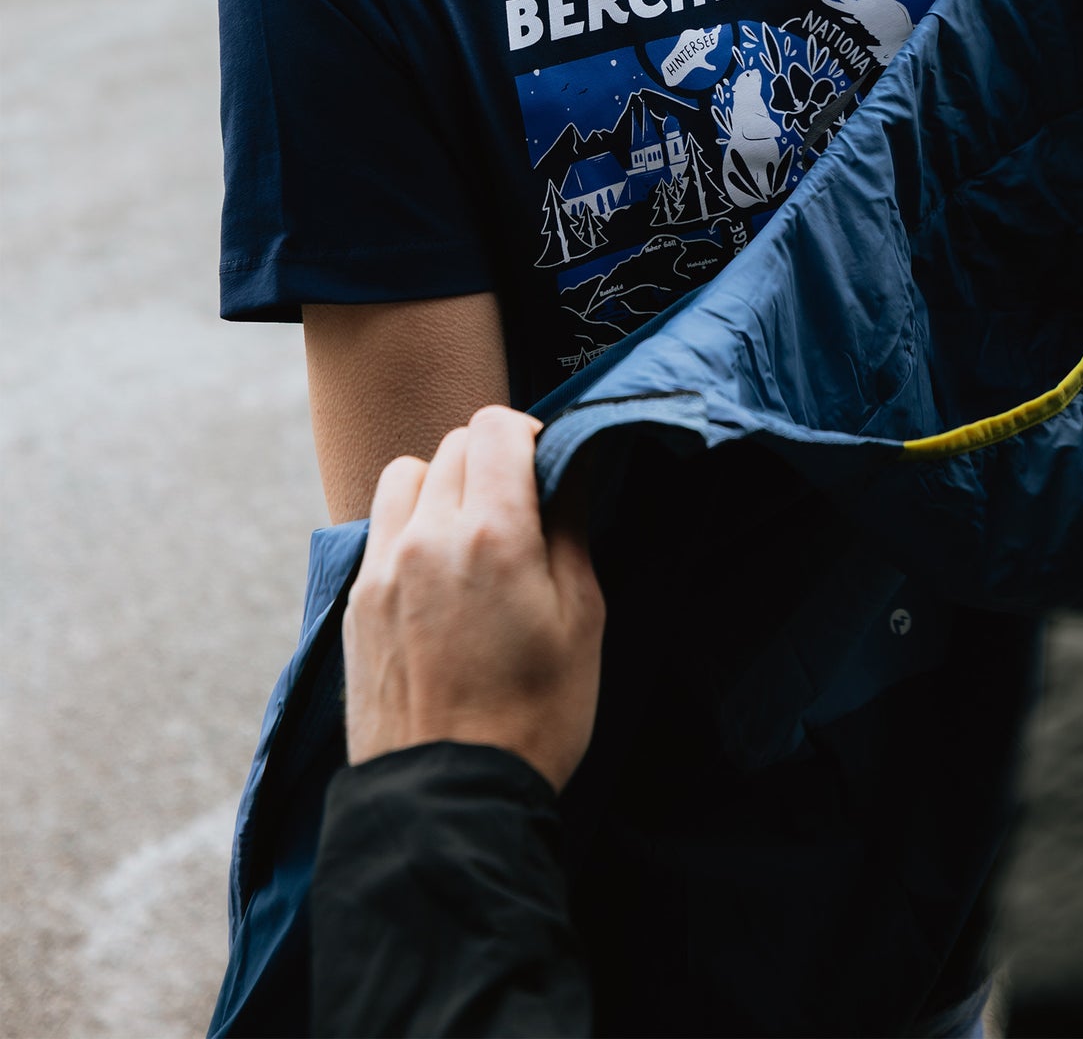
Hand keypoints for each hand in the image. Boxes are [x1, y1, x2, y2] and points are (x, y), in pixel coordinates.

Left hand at [342, 405, 604, 790]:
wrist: (448, 800)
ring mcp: (383, 566)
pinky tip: (435, 570)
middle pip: (455, 444)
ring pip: (407, 473)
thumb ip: (571, 529)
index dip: (527, 434)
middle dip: (491, 460)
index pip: (496, 426)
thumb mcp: (582, 620)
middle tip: (518, 508)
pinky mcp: (356, 600)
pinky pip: (380, 526)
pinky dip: (408, 524)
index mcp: (494, 533)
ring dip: (441, 482)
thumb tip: (566, 468)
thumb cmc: (533, 717)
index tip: (543, 467)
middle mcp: (428, 535)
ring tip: (468, 531)